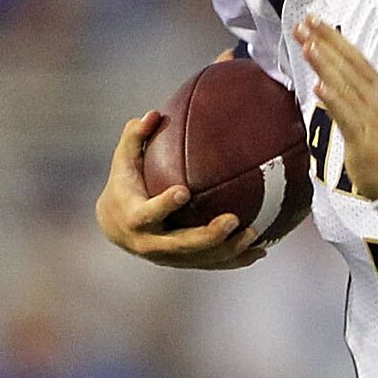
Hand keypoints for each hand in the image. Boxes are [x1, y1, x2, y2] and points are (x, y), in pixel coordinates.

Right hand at [93, 111, 269, 269]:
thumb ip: (135, 137)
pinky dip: (235, 259)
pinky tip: (260, 250)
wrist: (116, 226)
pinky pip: (211, 264)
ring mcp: (168, 257)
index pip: (149, 213)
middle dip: (208, 236)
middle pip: (180, 244)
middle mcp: (150, 242)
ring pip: (200, 258)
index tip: (183, 192)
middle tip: (234, 219)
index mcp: (134, 217)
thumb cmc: (124, 184)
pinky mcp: (183, 262)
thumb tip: (153, 113)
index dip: (164, 205)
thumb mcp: (123, 161)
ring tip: (254, 234)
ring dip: (228, 250)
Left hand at [295, 16, 377, 198]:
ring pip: (346, 86)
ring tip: (308, 45)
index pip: (355, 59)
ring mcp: (372, 119)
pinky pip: (347, 117)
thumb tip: (333, 81)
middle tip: (303, 24)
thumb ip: (359, 97)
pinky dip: (335, 101)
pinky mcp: (364, 140)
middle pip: (349, 66)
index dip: (334, 39)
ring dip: (327, 65)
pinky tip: (320, 87)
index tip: (314, 21)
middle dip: (325, 43)